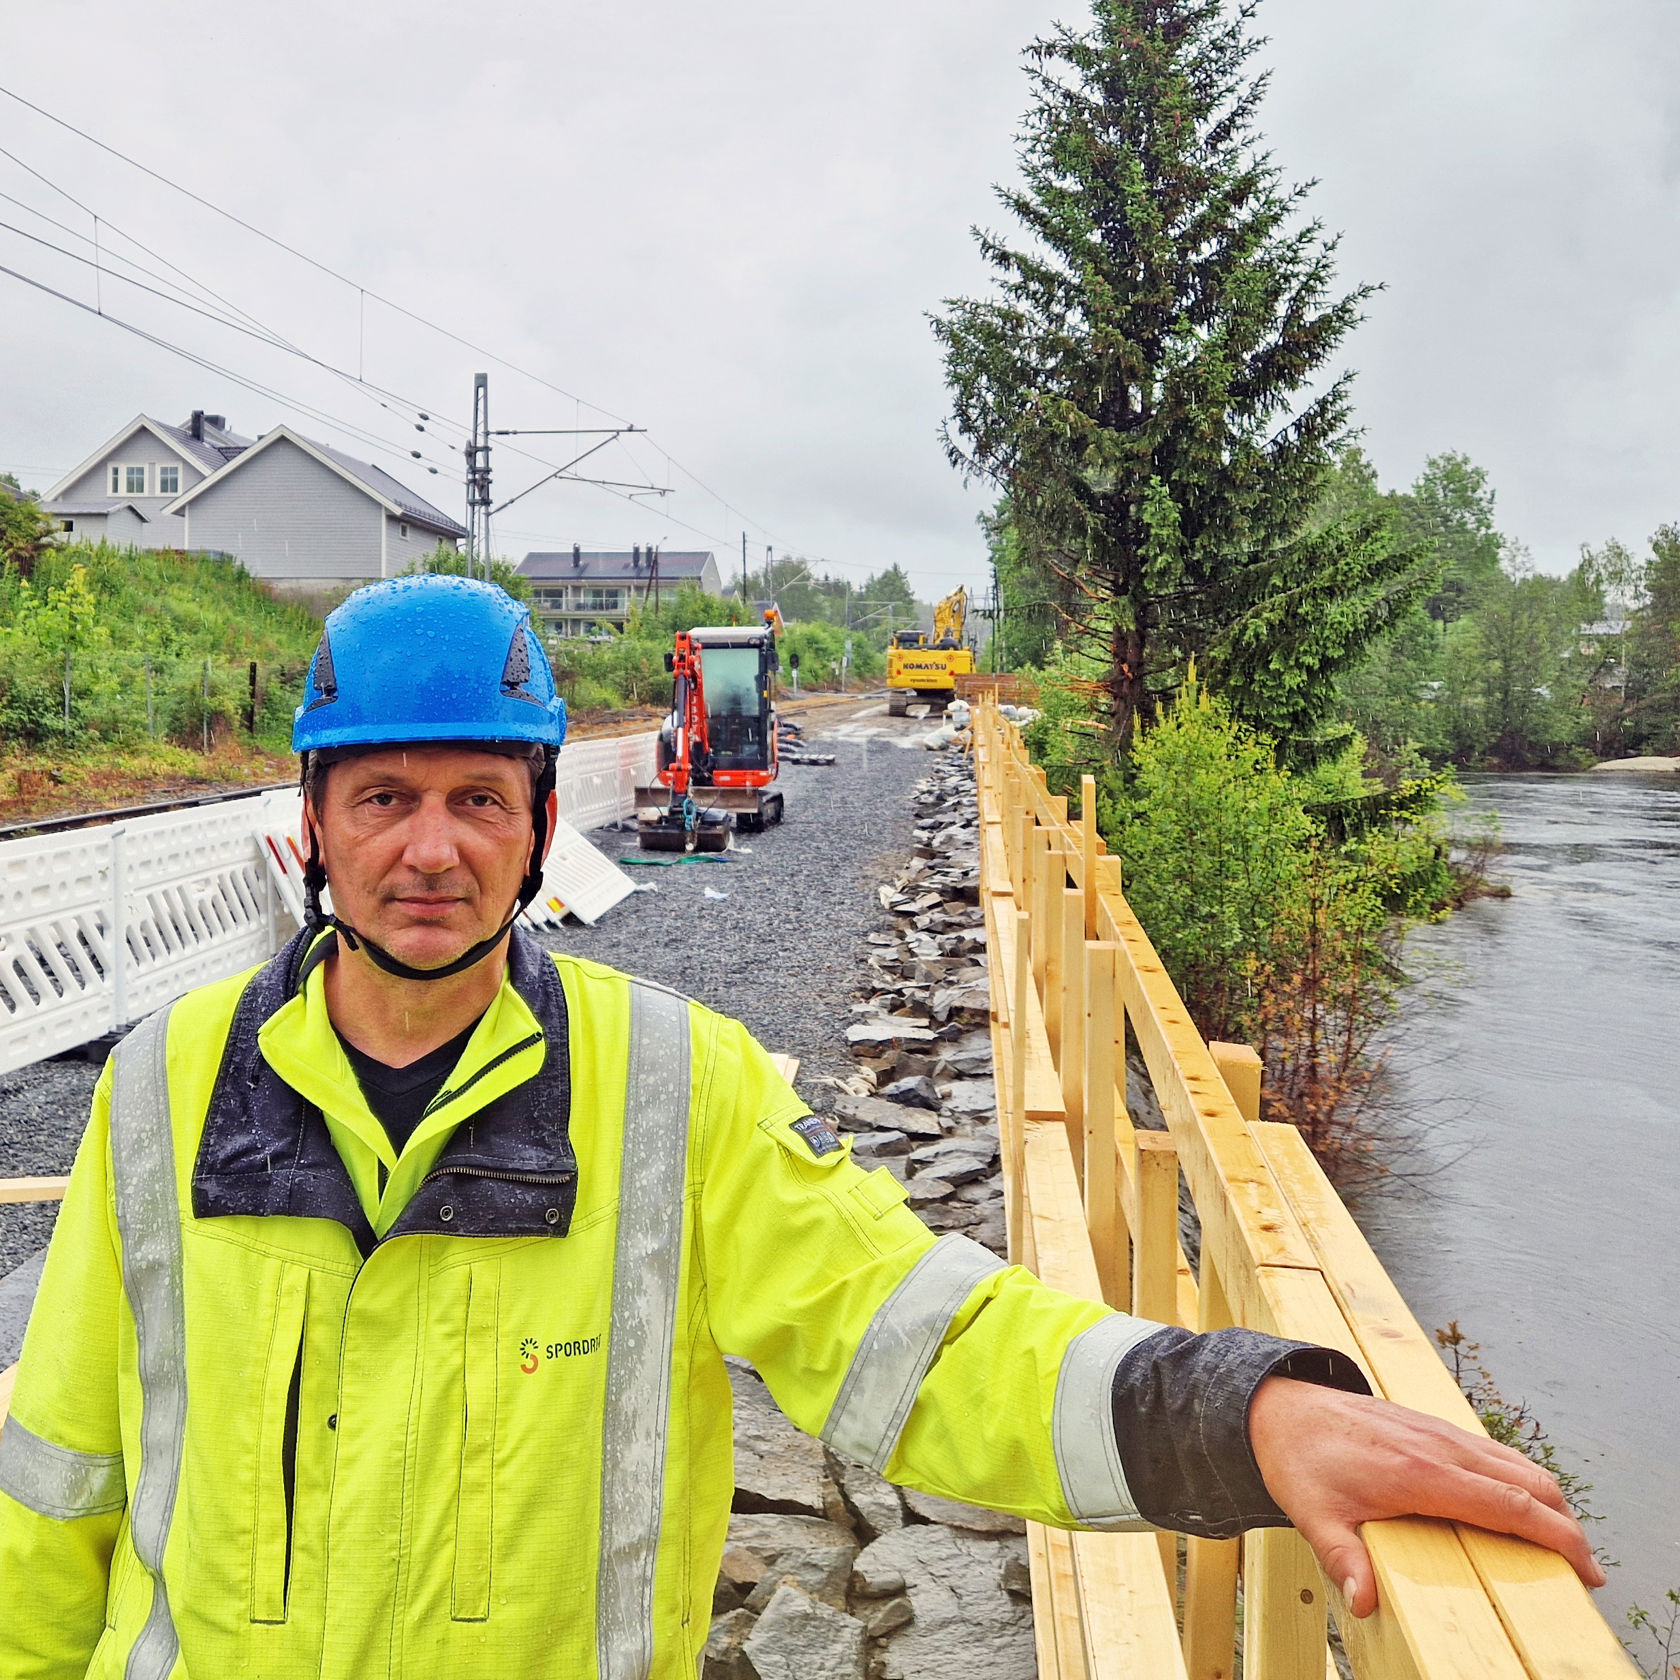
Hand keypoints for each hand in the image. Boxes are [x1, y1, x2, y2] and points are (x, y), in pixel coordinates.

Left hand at [1247, 1376, 1605, 1617]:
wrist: (1282, 1407)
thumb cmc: (1300, 1462)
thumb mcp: (1314, 1516)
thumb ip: (1343, 1559)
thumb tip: (1365, 1602)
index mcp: (1422, 1474)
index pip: (1511, 1505)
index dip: (1558, 1538)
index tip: (1588, 1570)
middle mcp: (1441, 1447)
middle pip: (1529, 1482)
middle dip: (1566, 1525)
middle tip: (1583, 1570)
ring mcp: (1439, 1431)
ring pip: (1515, 1462)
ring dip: (1546, 1500)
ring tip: (1559, 1543)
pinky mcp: (1432, 1425)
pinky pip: (1493, 1451)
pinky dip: (1520, 1478)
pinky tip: (1519, 1503)